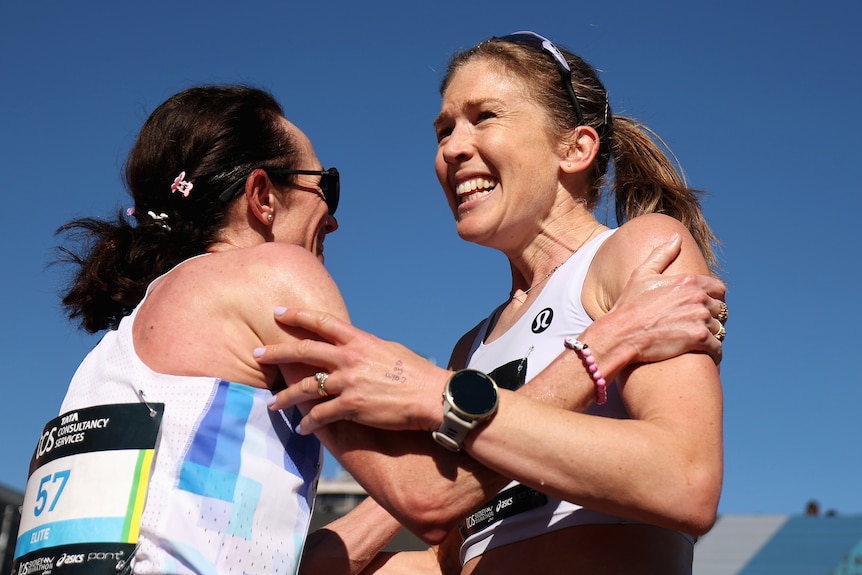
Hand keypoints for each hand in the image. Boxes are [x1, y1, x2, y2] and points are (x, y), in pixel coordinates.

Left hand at [255, 309, 449, 434]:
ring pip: (306, 387)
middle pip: (304, 351)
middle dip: (277, 352)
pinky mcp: (352, 406)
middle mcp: (350, 358)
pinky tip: (302, 428)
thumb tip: (355, 348)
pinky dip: (309, 422)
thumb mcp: (389, 350)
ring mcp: (349, 382)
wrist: (433, 396)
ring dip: (285, 397)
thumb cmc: (417, 374)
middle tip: (257, 353)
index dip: (297, 315)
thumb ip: (366, 348)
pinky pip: (321, 414)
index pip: (322, 322)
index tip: (278, 312)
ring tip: (272, 404)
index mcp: (360, 340)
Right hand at [587, 234, 726, 366]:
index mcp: (688, 281)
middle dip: (713, 318)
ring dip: (712, 336)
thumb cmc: (628, 306)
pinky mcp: (698, 338)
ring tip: (699, 342)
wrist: (620, 334)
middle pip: (721, 310)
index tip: (705, 308)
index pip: (719, 289)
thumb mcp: (641, 275)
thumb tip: (676, 237)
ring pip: (720, 329)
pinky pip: (717, 347)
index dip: (714, 300)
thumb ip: (661, 255)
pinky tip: (702, 354)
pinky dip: (712, 352)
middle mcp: (698, 297)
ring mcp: (699, 318)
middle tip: (699, 327)